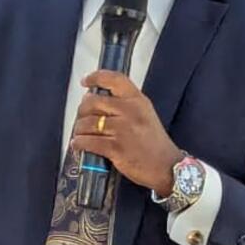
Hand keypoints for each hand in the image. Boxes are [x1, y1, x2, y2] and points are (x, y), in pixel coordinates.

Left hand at [70, 70, 182, 194]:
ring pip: (87, 123)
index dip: (96, 77)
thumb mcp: (145, 114)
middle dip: (82, 111)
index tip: (85, 81)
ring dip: (78, 129)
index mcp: (138, 100)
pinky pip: (87, 141)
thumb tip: (95, 99)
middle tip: (81, 118)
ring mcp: (122, 130)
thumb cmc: (154, 143)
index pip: (114, 79)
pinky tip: (79, 144)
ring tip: (80, 134)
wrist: (166, 167)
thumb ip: (125, 104)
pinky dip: (79, 143)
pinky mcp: (116, 148)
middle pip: (93, 102)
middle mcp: (130, 111)